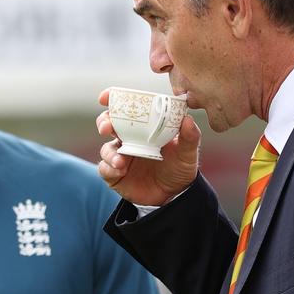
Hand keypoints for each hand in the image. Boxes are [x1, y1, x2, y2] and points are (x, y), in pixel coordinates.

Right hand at [96, 88, 200, 205]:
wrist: (174, 196)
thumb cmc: (180, 168)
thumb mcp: (188, 153)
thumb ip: (189, 137)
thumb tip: (187, 119)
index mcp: (143, 128)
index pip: (126, 110)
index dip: (113, 100)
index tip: (105, 97)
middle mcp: (129, 139)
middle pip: (108, 124)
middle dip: (104, 122)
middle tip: (107, 127)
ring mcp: (121, 156)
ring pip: (106, 148)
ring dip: (110, 152)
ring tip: (121, 161)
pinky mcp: (115, 175)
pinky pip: (105, 169)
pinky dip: (110, 168)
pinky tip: (120, 170)